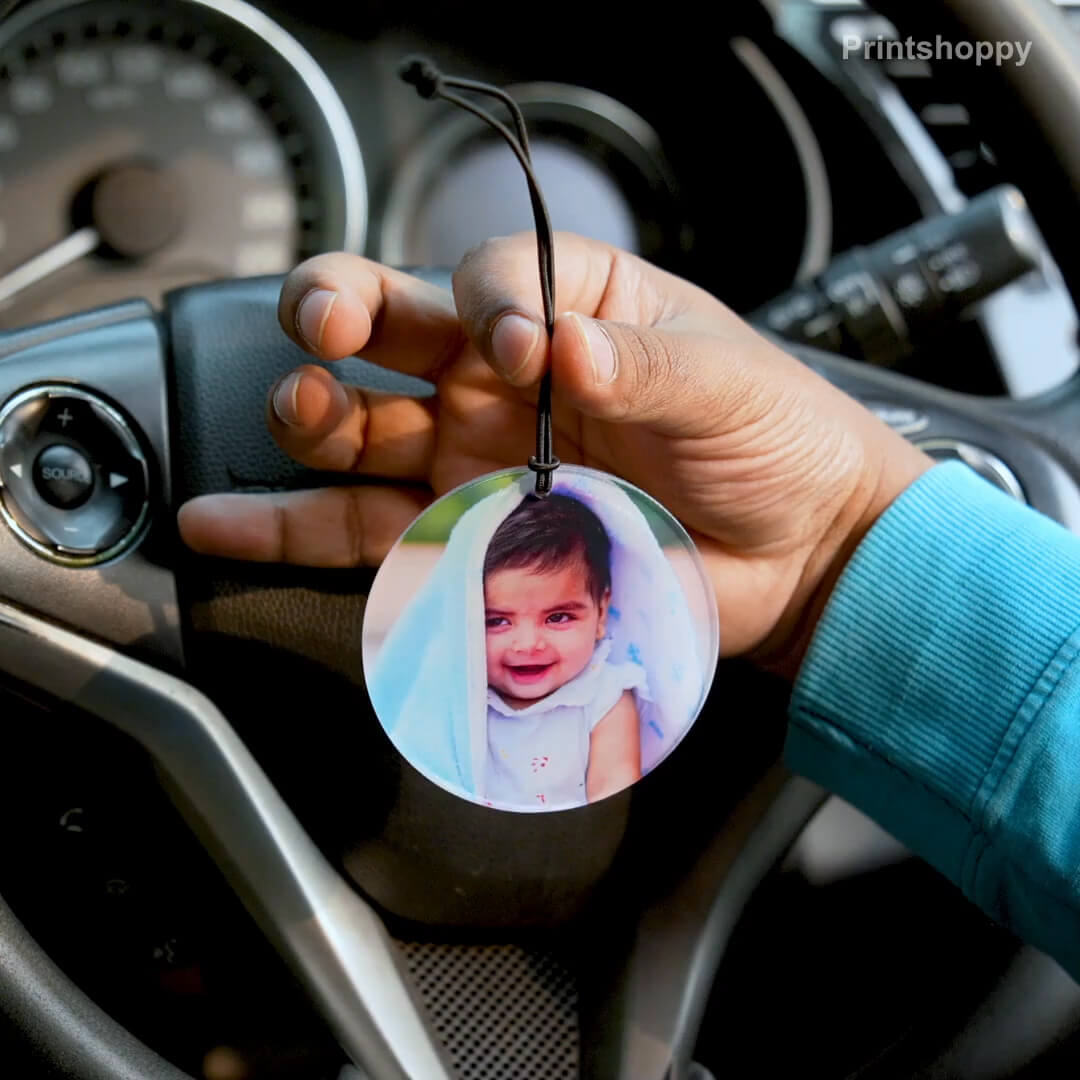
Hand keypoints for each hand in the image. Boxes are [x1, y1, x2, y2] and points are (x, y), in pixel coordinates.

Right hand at [177, 233, 929, 674]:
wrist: (794, 552)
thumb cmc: (774, 439)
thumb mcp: (723, 380)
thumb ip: (640, 362)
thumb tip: (559, 344)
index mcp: (568, 310)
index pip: (492, 277)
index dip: (491, 303)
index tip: (527, 350)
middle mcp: (502, 379)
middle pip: (390, 331)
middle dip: (342, 315)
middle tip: (331, 329)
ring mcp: (475, 459)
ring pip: (362, 430)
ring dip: (312, 415)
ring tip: (299, 409)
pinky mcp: (469, 538)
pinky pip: (366, 530)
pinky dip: (291, 527)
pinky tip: (225, 519)